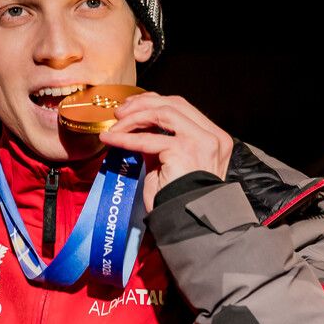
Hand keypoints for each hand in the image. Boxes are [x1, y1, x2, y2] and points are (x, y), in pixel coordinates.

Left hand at [98, 92, 232, 211]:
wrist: (188, 222)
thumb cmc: (177, 198)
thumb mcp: (169, 162)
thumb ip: (160, 142)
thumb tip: (136, 127)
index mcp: (213, 136)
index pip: (181, 106)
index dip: (152, 101)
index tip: (130, 107)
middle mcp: (212, 135)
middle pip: (172, 103)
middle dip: (141, 104)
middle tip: (118, 113)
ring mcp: (201, 141)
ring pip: (162, 113)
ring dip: (133, 118)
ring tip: (114, 127)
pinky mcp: (184, 151)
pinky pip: (148, 139)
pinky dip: (125, 138)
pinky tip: (110, 139)